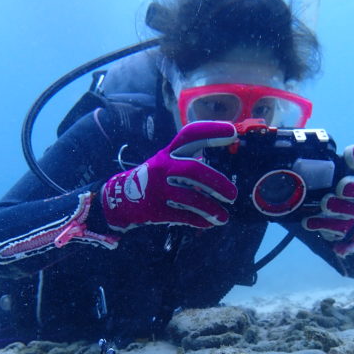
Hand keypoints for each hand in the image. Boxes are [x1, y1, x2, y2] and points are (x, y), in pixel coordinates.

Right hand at [101, 122, 237, 230]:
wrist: (120, 199)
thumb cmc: (155, 179)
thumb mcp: (167, 162)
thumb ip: (190, 160)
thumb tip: (222, 169)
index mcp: (168, 152)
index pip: (190, 135)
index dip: (211, 131)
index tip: (232, 132)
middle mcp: (163, 167)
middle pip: (194, 170)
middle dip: (218, 182)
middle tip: (233, 195)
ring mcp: (158, 188)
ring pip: (191, 198)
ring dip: (212, 209)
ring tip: (224, 217)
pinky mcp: (156, 209)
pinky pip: (183, 215)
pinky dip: (199, 220)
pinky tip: (209, 223)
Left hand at [302, 145, 353, 240]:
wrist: (312, 217)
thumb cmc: (310, 188)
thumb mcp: (306, 171)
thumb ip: (300, 159)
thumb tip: (276, 140)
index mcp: (350, 173)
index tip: (349, 153)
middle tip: (341, 186)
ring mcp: (350, 212)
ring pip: (353, 211)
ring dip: (339, 207)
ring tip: (325, 203)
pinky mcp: (340, 229)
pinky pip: (337, 230)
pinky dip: (323, 225)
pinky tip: (309, 221)